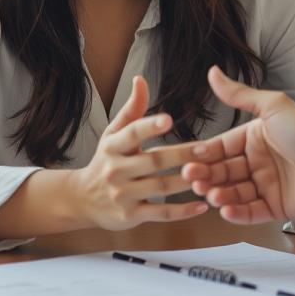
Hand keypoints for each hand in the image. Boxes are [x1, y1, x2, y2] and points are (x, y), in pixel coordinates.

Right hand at [70, 76, 208, 230]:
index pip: (131, 133)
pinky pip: (160, 213)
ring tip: (211, 174)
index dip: (149, 126)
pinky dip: (182, 212)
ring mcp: (123, 194)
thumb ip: (132, 109)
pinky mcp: (131, 215)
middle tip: (208, 149)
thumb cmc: (106, 160)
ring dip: (186, 181)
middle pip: (153, 161)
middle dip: (181, 155)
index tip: (168, 119)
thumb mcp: (113, 133)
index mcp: (113, 146)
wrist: (83, 200)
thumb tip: (140, 79)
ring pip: (160, 188)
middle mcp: (116, 170)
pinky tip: (202, 206)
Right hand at [181, 67, 294, 223]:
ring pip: (234, 192)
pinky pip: (251, 212)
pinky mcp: (276, 207)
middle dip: (207, 175)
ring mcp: (267, 185)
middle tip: (192, 179)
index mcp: (255, 138)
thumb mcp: (272, 107)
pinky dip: (237, 212)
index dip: (205, 153)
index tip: (189, 159)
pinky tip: (225, 209)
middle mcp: (258, 161)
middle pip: (224, 170)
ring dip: (219, 194)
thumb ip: (239, 95)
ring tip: (212, 195)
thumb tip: (212, 71)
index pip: (222, 146)